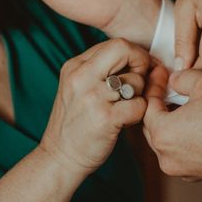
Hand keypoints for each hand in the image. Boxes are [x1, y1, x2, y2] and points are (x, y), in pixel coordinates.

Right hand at [40, 38, 150, 175]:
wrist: (59, 158)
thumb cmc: (76, 123)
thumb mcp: (79, 88)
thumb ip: (102, 70)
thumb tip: (140, 58)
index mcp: (75, 66)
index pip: (115, 43)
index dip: (134, 54)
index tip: (139, 68)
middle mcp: (81, 77)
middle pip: (124, 50)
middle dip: (141, 63)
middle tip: (141, 82)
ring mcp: (92, 98)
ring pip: (136, 80)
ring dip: (139, 94)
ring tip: (126, 107)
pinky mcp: (105, 119)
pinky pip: (139, 105)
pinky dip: (139, 113)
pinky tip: (127, 120)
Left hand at [143, 66, 201, 181]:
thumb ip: (182, 77)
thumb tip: (173, 79)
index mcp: (162, 133)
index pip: (146, 105)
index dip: (154, 85)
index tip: (162, 72)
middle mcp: (166, 156)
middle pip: (153, 125)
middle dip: (160, 104)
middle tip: (170, 86)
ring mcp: (181, 169)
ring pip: (168, 140)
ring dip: (173, 121)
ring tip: (186, 103)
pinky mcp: (196, 175)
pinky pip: (182, 152)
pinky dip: (185, 137)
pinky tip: (200, 123)